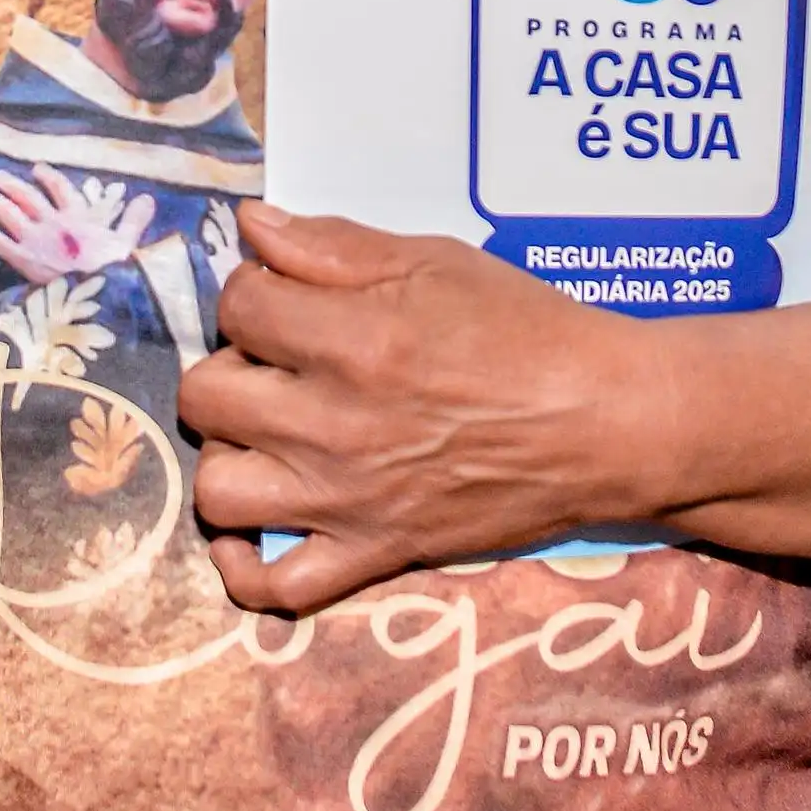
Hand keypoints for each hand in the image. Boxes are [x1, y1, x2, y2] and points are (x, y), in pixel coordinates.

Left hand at [0, 164, 151, 282]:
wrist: (95, 294)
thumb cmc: (114, 271)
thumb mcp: (128, 243)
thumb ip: (134, 219)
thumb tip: (147, 197)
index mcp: (78, 218)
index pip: (61, 190)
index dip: (48, 178)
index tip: (37, 169)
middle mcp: (53, 223)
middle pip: (29, 198)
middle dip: (14, 186)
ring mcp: (35, 240)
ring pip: (11, 215)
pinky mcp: (23, 259)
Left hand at [179, 206, 650, 614]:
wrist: (603, 422)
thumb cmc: (527, 330)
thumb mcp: (435, 261)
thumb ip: (334, 245)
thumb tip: (252, 224)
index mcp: (352, 341)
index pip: (238, 304)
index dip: (255, 290)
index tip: (289, 298)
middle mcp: (334, 425)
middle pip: (206, 395)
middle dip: (232, 366)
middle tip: (278, 364)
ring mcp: (347, 499)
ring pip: (219, 491)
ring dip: (230, 454)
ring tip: (268, 435)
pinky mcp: (373, 554)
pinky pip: (276, 586)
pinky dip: (247, 566)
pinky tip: (255, 528)